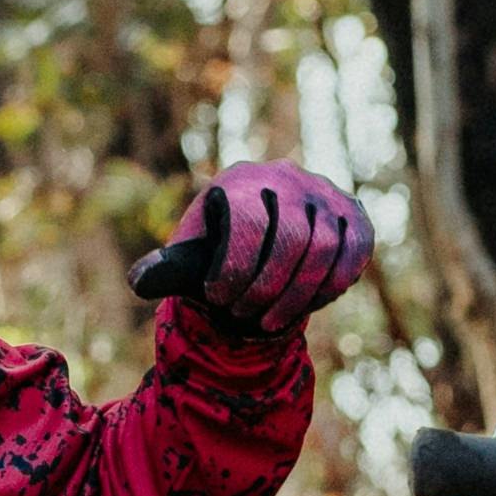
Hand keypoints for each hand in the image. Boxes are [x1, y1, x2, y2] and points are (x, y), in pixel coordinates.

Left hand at [131, 161, 377, 335]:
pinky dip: (332, 284)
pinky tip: (306, 304)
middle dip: (266, 287)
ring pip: (324, 248)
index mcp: (238, 180)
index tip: (219, 298)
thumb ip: (165, 270)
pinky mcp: (352, 213)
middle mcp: (286, 176)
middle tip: (244, 315)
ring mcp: (324, 192)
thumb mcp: (189, 263)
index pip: (248, 220)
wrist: (260, 250)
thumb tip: (140, 282)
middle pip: (292, 238)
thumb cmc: (218, 257)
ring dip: (297, 295)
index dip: (235, 269)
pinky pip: (355, 250)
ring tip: (269, 319)